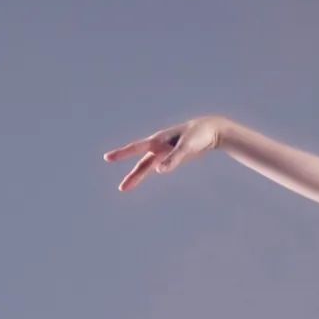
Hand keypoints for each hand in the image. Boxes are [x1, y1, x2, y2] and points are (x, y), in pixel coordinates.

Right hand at [102, 114, 223, 192]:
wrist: (211, 129)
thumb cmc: (199, 135)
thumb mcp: (187, 147)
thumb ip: (174, 158)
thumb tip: (158, 171)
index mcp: (158, 140)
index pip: (136, 148)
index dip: (122, 153)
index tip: (107, 158)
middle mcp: (159, 145)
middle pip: (142, 163)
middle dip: (132, 176)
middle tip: (122, 189)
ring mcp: (165, 151)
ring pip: (148, 165)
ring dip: (139, 176)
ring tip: (126, 188)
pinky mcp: (173, 155)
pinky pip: (159, 164)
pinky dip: (152, 170)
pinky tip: (149, 173)